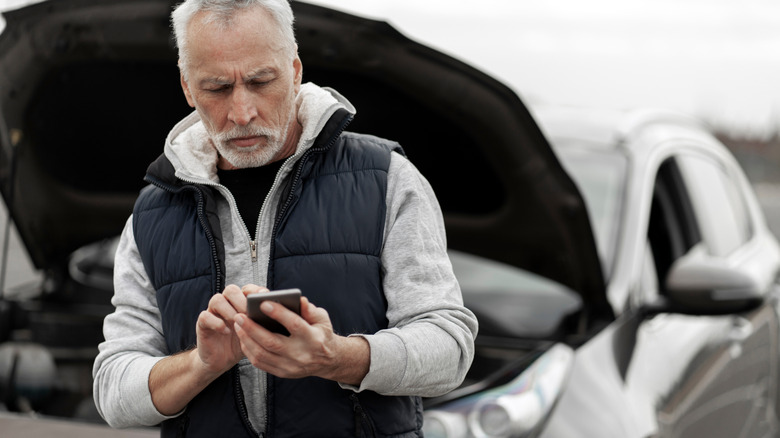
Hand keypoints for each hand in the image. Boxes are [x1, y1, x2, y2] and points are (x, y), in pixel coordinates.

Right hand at [195, 284, 268, 373]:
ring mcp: (213, 312)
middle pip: (231, 290)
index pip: (247, 288)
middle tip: (250, 312)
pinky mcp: (202, 324)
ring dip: (229, 309)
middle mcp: (226, 303)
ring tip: (238, 321)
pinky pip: (205, 316)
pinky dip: (216, 322)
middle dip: (241, 299)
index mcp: (241, 302)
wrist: (222, 360)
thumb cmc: (243, 343)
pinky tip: (226, 331)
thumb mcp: (257, 333)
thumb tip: (282, 315)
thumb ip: (265, 322)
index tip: (264, 297)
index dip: (255, 290)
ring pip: (217, 299)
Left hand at [232, 290, 368, 384]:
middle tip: (239, 315)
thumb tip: (299, 300)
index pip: (294, 325)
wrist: (327, 361)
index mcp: (313, 338)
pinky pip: (260, 363)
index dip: (279, 313)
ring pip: (262, 354)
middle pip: (272, 342)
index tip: (263, 303)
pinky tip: (243, 338)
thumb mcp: (322, 319)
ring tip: (238, 325)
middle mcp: (301, 354)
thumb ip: (310, 309)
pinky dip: (249, 350)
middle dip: (252, 328)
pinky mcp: (283, 373)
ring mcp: (291, 366)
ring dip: (247, 339)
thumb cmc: (321, 334)